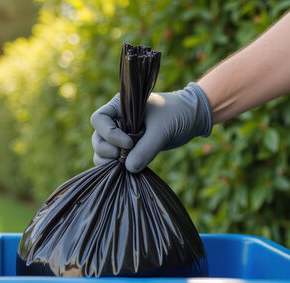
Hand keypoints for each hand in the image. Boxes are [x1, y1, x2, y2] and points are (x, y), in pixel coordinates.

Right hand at [90, 82, 212, 172]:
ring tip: (126, 164)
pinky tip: (130, 168)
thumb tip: (128, 168)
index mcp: (120, 106)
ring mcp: (121, 135)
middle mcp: (117, 120)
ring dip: (109, 161)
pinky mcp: (129, 148)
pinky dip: (117, 166)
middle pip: (97, 138)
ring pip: (102, 151)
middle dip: (107, 150)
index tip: (130, 142)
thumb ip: (146, 148)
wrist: (192, 118)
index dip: (109, 134)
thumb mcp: (162, 130)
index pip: (99, 120)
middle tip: (124, 156)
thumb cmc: (177, 114)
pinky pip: (114, 159)